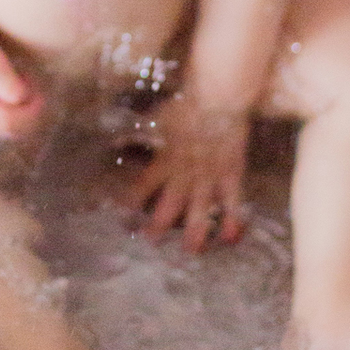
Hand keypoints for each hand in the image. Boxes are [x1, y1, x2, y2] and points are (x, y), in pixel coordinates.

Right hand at [0, 30, 43, 140]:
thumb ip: (9, 85)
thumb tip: (23, 99)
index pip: (9, 122)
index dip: (30, 112)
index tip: (42, 95)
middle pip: (9, 130)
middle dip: (29, 114)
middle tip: (38, 93)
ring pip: (6, 129)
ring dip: (22, 114)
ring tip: (27, 90)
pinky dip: (13, 112)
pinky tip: (15, 93)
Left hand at [128, 94, 248, 252]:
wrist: (219, 98)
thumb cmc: (186, 104)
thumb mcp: (156, 117)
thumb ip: (139, 133)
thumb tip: (117, 141)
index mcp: (164, 161)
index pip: (142, 187)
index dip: (130, 203)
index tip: (121, 217)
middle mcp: (185, 174)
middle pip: (169, 206)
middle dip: (159, 226)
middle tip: (151, 242)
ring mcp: (210, 178)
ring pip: (200, 210)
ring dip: (195, 233)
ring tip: (191, 251)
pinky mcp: (231, 175)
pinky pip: (233, 203)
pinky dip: (232, 221)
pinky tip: (230, 238)